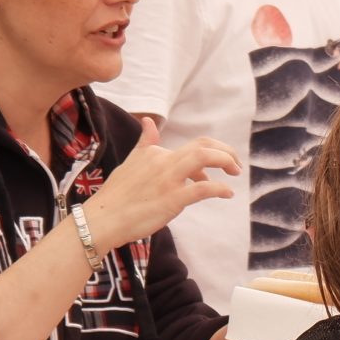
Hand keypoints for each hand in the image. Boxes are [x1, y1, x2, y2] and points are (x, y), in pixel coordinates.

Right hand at [87, 135, 240, 247]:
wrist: (103, 218)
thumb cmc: (116, 195)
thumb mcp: (130, 162)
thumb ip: (144, 143)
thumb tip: (148, 121)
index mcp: (155, 153)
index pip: (191, 147)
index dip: (207, 157)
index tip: (207, 174)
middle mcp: (164, 161)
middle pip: (203, 146)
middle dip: (225, 152)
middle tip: (236, 164)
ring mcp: (169, 180)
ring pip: (205, 158)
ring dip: (226, 162)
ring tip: (235, 173)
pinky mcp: (173, 199)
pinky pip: (203, 189)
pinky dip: (220, 188)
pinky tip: (227, 193)